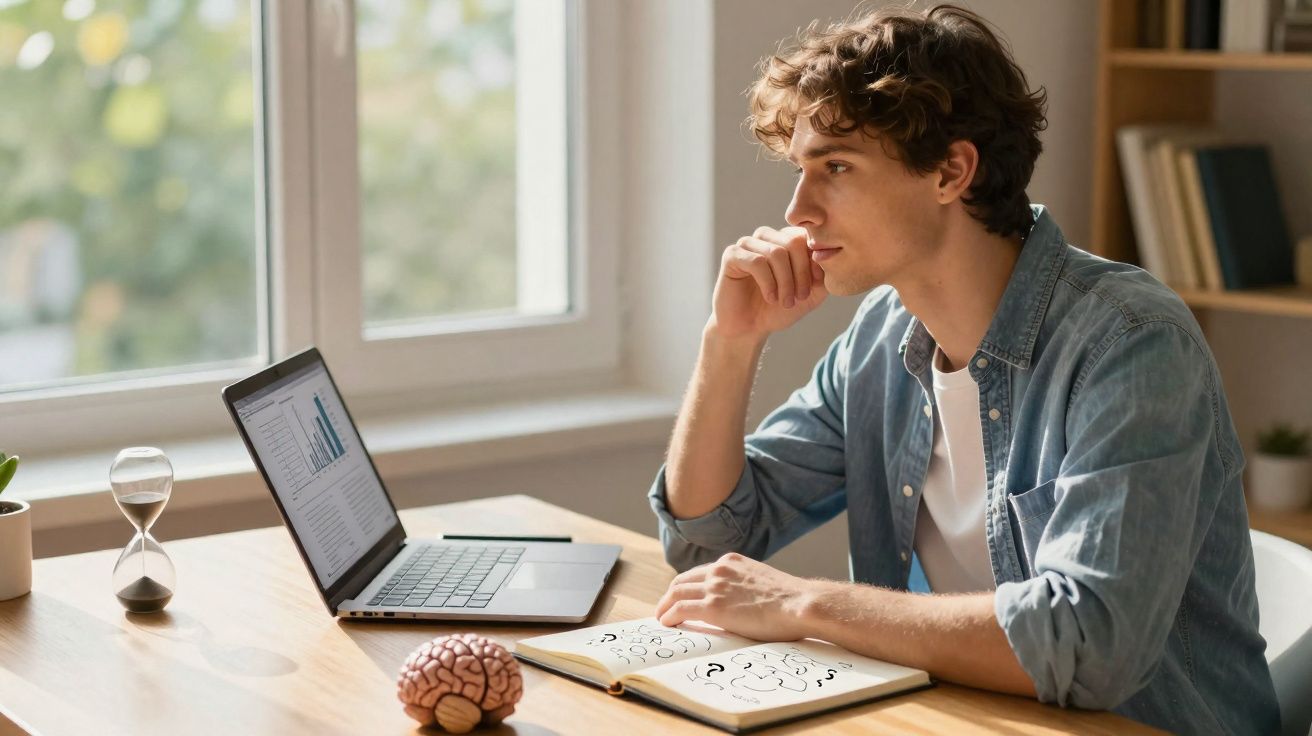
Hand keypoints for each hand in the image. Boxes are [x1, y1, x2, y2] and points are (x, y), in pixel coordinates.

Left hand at [654, 553, 819, 641]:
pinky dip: (669, 615)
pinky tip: (667, 623)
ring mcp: (714, 587)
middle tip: (665, 608)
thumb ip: (745, 586)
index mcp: (731, 562)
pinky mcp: (713, 607)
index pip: (700, 572)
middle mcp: (719, 570)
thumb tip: (742, 602)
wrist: (799, 603)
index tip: (682, 596)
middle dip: (671, 594)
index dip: (687, 585)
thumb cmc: (790, 600)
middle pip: (683, 580)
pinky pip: (681, 609)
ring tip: (661, 617)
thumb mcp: (762, 581)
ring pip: (676, 592)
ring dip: (665, 605)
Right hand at [710, 226, 827, 340]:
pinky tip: (770, 297)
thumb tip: (829, 255)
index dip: (815, 260)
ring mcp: (747, 244)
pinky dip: (768, 283)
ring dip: (785, 281)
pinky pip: (756, 261)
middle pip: (793, 241)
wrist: (749, 329)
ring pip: (776, 252)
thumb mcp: (810, 293)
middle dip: (801, 272)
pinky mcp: (732, 255)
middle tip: (801, 297)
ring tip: (786, 302)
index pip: (806, 235)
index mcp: (785, 240)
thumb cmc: (778, 310)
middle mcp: (766, 237)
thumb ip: (823, 274)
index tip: (816, 283)